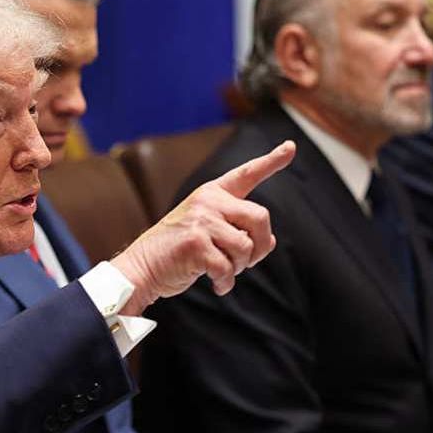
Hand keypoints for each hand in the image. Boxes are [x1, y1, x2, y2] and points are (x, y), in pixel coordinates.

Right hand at [111, 141, 295, 314]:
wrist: (141, 267)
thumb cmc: (176, 252)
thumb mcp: (208, 233)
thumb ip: (237, 231)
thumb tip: (271, 242)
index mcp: (212, 193)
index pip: (246, 174)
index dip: (271, 161)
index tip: (291, 147)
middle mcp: (208, 201)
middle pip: (260, 217)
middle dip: (260, 245)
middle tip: (246, 262)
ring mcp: (201, 220)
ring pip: (246, 246)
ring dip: (239, 267)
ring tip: (222, 271)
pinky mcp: (195, 243)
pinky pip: (227, 268)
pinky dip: (225, 282)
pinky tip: (217, 285)